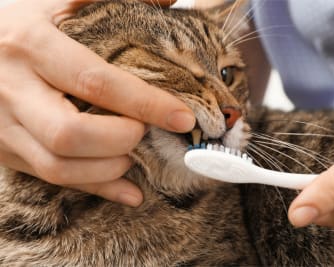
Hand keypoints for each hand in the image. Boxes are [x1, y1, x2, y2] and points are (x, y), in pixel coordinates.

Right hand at [0, 0, 193, 206]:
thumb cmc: (18, 25)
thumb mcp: (54, 1)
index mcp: (32, 47)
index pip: (95, 82)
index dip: (143, 103)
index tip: (182, 116)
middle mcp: (13, 91)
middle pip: (70, 134)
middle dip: (121, 139)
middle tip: (144, 131)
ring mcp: (5, 127)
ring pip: (58, 167)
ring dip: (109, 168)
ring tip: (132, 154)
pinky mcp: (6, 150)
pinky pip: (51, 179)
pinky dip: (97, 189)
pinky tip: (129, 191)